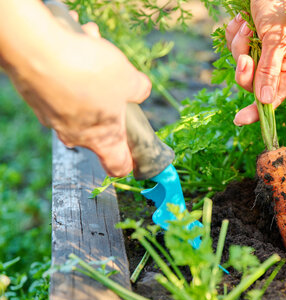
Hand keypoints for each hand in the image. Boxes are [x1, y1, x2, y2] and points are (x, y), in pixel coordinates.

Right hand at [0, 3, 150, 176]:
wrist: (38, 49)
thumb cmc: (89, 72)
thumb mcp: (129, 79)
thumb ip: (139, 89)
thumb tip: (141, 90)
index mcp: (102, 139)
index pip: (117, 165)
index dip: (129, 163)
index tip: (134, 157)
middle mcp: (74, 134)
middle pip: (99, 128)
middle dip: (111, 102)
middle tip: (117, 81)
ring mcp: (52, 116)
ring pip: (80, 98)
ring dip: (90, 76)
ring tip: (95, 48)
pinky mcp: (36, 95)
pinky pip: (60, 82)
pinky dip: (70, 64)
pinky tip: (77, 40)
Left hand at [225, 0, 285, 125]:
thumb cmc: (281, 2)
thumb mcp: (276, 38)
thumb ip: (270, 70)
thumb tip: (267, 102)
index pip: (276, 95)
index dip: (259, 110)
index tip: (240, 119)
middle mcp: (279, 59)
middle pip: (253, 82)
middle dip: (245, 70)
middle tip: (244, 57)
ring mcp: (263, 48)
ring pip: (241, 63)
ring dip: (238, 45)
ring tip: (246, 24)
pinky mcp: (250, 36)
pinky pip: (234, 45)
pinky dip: (234, 33)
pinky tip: (241, 18)